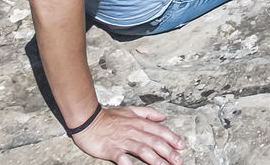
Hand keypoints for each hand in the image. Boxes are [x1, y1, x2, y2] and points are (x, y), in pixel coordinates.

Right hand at [71, 105, 185, 164]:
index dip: (172, 138)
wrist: (88, 120)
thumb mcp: (130, 110)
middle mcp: (134, 131)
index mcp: (139, 122)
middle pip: (155, 142)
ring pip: (143, 150)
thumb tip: (163, 116)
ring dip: (155, 159)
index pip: (160, 131)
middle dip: (169, 152)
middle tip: (179, 160)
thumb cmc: (109, 117)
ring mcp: (123, 141)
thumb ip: (148, 113)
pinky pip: (123, 159)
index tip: (182, 146)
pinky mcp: (112, 150)